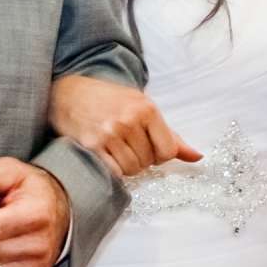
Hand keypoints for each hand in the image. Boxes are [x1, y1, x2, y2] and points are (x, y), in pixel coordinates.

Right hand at [48, 75, 198, 177]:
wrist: (68, 94)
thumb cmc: (109, 100)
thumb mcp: (142, 107)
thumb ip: (171, 135)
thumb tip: (198, 157)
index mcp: (147, 109)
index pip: (168, 151)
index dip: (160, 154)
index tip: (149, 146)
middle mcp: (129, 121)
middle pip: (149, 162)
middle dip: (141, 159)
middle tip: (128, 145)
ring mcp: (109, 134)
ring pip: (132, 169)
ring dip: (127, 165)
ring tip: (117, 149)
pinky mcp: (92, 146)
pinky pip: (113, 172)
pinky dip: (112, 169)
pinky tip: (106, 155)